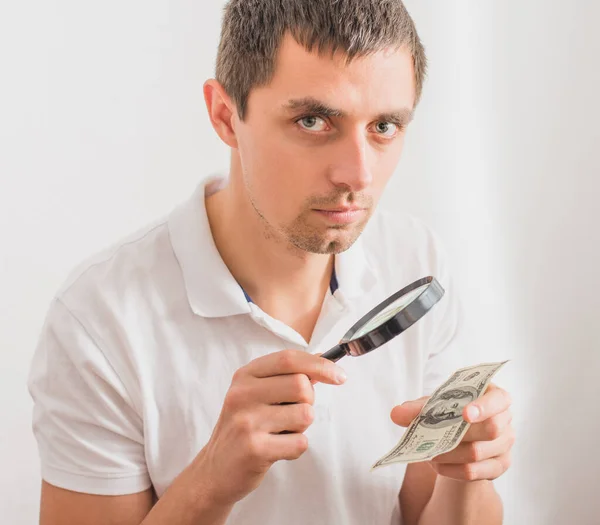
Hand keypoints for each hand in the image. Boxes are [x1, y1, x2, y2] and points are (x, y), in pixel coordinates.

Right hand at [193, 349, 346, 505]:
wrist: (215, 470)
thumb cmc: (244, 427)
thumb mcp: (257, 394)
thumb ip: (286, 377)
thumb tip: (323, 363)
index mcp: (245, 375)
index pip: (289, 359)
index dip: (319, 365)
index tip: (339, 376)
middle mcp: (242, 394)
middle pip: (301, 385)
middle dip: (308, 401)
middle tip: (292, 414)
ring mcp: (247, 422)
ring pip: (305, 415)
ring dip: (301, 427)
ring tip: (280, 432)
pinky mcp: (254, 449)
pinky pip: (300, 443)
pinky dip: (296, 448)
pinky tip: (277, 449)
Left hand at [390, 383, 514, 481]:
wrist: (461, 435)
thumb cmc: (452, 411)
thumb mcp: (435, 405)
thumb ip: (417, 408)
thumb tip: (396, 413)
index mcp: (495, 396)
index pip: (499, 400)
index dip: (484, 406)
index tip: (465, 413)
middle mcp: (505, 420)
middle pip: (490, 429)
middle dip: (458, 433)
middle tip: (431, 436)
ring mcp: (505, 445)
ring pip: (478, 453)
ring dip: (449, 453)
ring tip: (427, 452)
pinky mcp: (498, 466)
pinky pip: (474, 471)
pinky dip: (452, 469)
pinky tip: (436, 465)